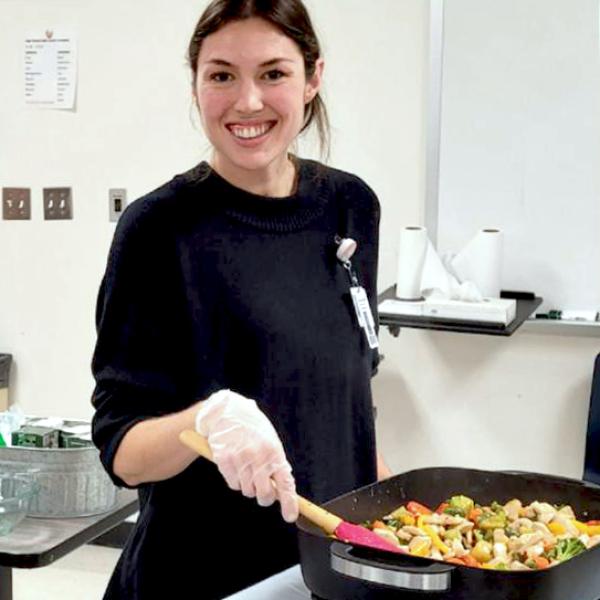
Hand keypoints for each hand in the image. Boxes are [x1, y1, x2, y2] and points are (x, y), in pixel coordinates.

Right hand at [195, 389, 298, 522]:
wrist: (227, 411)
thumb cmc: (252, 428)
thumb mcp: (270, 441)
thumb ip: (275, 463)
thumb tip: (281, 490)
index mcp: (273, 451)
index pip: (284, 483)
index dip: (288, 502)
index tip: (290, 516)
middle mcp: (258, 456)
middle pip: (263, 495)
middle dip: (263, 497)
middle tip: (262, 490)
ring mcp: (240, 459)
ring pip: (247, 491)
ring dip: (248, 485)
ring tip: (246, 466)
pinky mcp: (224, 461)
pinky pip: (233, 484)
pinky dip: (235, 479)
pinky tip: (235, 464)